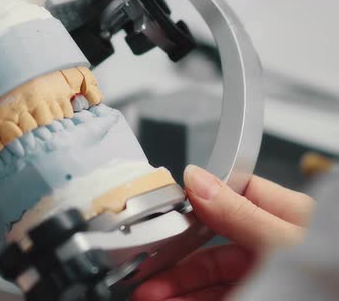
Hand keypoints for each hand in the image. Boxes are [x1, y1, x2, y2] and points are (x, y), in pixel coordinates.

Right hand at [133, 165, 315, 300]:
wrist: (336, 292)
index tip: (164, 219)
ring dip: (177, 287)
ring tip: (151, 296)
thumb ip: (238, 212)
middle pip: (209, 244)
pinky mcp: (257, 295)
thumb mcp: (283, 239)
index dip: (193, 205)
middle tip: (149, 272)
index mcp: (283, 212)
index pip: (228, 195)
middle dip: (176, 259)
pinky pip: (216, 297)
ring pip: (209, 277)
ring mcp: (262, 273)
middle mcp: (269, 242)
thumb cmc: (331, 267)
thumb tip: (197, 180)